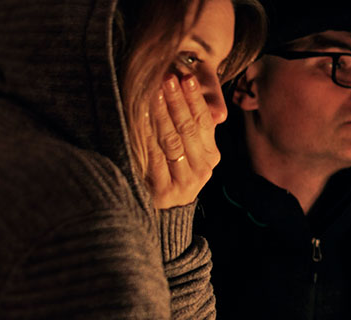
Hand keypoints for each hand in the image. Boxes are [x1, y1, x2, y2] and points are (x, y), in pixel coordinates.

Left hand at [138, 74, 219, 209]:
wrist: (163, 211)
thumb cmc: (171, 170)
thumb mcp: (186, 149)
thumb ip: (190, 125)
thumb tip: (188, 85)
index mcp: (210, 155)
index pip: (205, 121)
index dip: (196, 99)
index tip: (187, 77)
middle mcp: (203, 168)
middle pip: (189, 129)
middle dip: (178, 101)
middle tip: (168, 78)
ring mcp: (186, 182)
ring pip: (173, 142)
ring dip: (162, 114)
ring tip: (153, 93)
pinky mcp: (167, 192)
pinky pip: (155, 158)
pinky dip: (148, 138)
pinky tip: (140, 120)